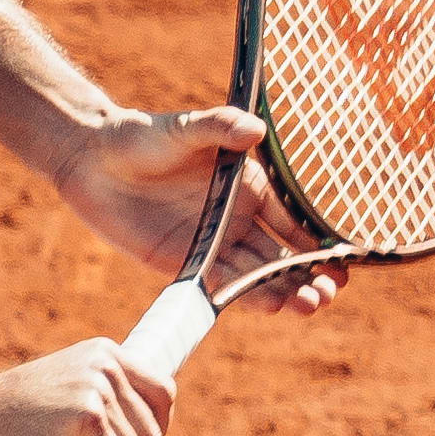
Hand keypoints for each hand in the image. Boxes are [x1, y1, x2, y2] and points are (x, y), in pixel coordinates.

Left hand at [58, 102, 328, 301]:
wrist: (92, 159)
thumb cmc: (143, 136)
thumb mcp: (184, 127)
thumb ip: (219, 128)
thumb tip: (255, 130)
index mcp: (251, 188)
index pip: (292, 221)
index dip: (317, 242)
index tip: (342, 261)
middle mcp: (239, 220)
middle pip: (280, 255)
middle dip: (307, 275)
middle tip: (329, 292)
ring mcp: (213, 244)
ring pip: (256, 275)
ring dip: (282, 292)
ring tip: (308, 306)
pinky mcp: (183, 263)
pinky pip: (217, 284)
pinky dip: (242, 297)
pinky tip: (269, 308)